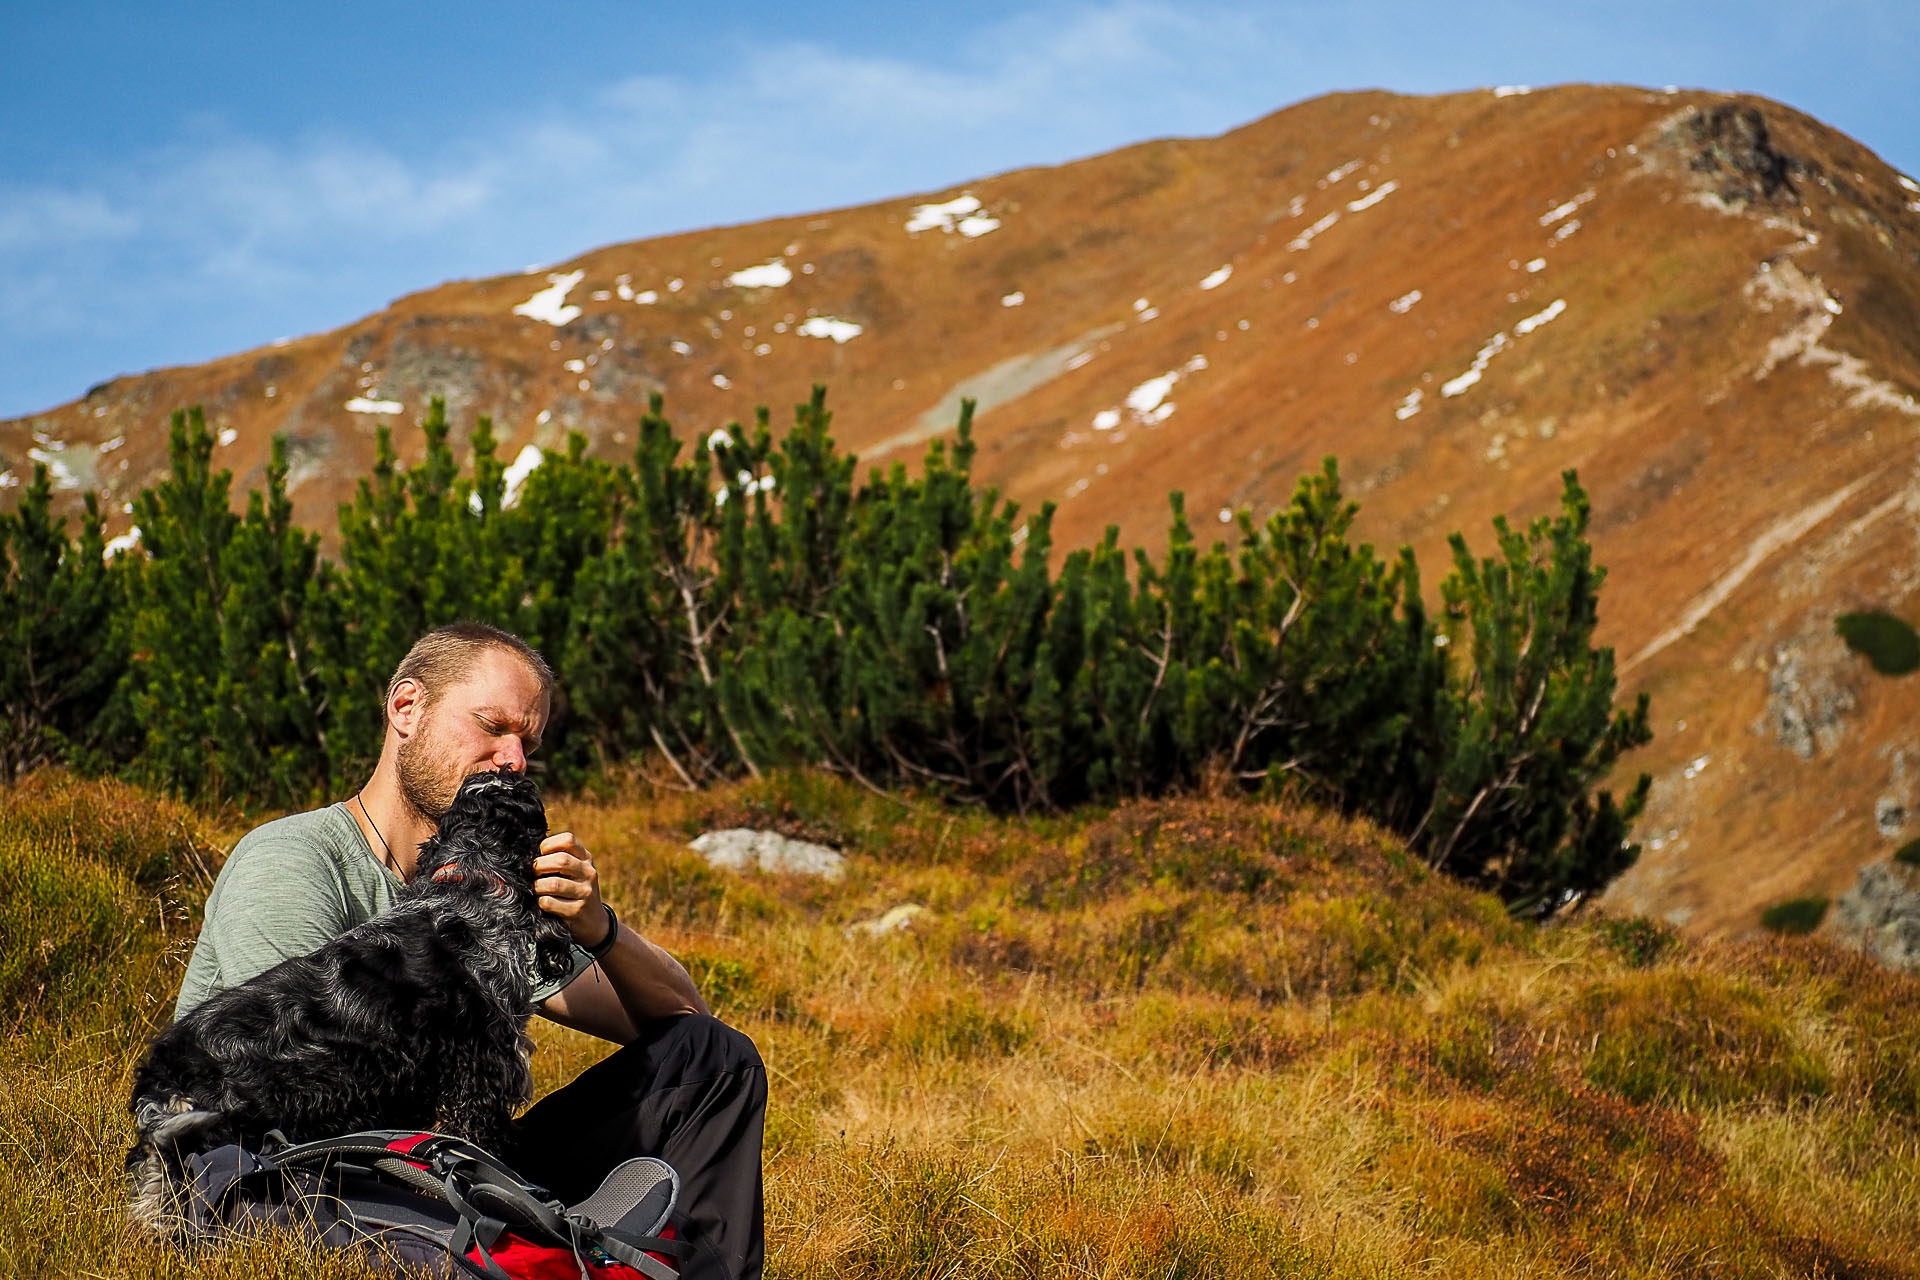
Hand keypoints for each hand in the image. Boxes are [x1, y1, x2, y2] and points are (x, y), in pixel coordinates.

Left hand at [533, 832, 610, 947]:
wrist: (594, 922)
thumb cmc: (574, 891)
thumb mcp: (575, 871)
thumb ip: (558, 860)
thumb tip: (526, 853)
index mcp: (586, 858)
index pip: (568, 840)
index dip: (548, 844)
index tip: (540, 854)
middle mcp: (589, 873)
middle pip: (561, 860)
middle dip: (539, 866)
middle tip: (533, 874)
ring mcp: (585, 892)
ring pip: (553, 884)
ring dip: (538, 886)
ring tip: (537, 889)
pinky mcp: (577, 911)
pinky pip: (549, 902)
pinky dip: (541, 902)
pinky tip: (543, 903)